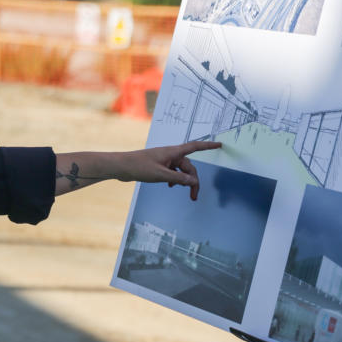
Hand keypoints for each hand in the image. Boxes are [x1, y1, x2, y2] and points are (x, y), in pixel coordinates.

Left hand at [53, 141, 221, 196]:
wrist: (121, 166)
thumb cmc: (139, 167)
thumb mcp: (161, 175)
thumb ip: (178, 179)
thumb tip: (193, 180)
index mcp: (173, 152)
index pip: (195, 147)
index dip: (208, 146)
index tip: (219, 145)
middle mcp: (170, 154)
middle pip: (189, 166)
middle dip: (193, 181)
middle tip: (193, 197)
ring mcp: (164, 159)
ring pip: (181, 170)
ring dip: (184, 181)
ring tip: (186, 195)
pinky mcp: (158, 165)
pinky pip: (172, 171)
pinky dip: (175, 179)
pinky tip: (170, 186)